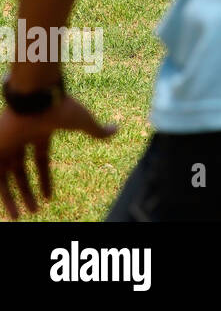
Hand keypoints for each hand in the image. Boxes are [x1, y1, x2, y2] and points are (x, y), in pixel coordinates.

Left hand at [0, 99, 117, 219]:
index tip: (49, 197)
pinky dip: (2, 194)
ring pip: (6, 177)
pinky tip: (10, 208)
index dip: (45, 179)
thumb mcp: (82, 122)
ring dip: (13, 198)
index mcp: (40, 132)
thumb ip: (97, 130)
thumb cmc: (60, 107)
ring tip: (19, 216)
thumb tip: (117, 129)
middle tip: (33, 210)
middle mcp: (21, 139)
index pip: (40, 160)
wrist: (36, 97)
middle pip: (20, 170)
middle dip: (27, 191)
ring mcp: (7, 144)